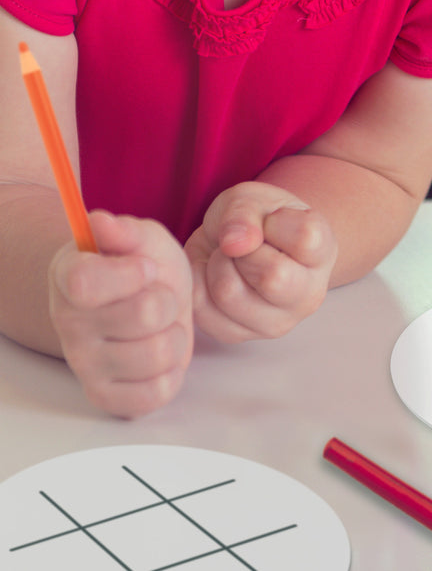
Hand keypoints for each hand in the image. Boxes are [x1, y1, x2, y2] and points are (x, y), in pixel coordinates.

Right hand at [49, 210, 193, 417]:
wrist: (146, 302)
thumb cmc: (142, 268)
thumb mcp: (143, 239)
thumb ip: (125, 231)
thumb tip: (100, 222)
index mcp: (70, 276)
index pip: (86, 282)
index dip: (130, 274)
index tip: (146, 268)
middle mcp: (69, 323)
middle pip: (144, 315)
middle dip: (168, 301)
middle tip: (158, 298)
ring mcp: (85, 364)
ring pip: (158, 354)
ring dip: (175, 336)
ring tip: (162, 326)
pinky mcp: (106, 395)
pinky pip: (157, 393)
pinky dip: (172, 373)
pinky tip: (161, 355)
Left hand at [185, 182, 336, 342]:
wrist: (242, 246)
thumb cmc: (256, 220)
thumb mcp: (252, 199)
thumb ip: (245, 213)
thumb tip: (235, 244)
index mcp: (322, 253)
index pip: (305, 238)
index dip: (276, 222)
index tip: (270, 221)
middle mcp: (308, 295)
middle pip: (273, 277)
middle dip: (244, 250)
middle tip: (243, 244)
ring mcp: (276, 322)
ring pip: (229, 294)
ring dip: (216, 264)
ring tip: (228, 258)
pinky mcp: (239, 335)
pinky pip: (201, 309)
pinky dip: (197, 281)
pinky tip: (212, 273)